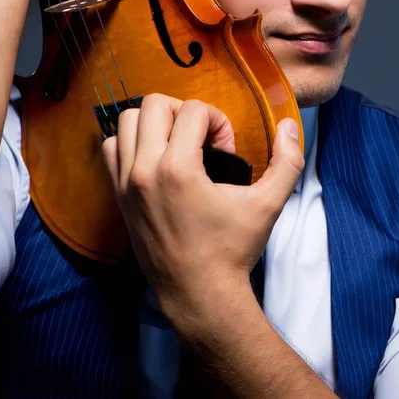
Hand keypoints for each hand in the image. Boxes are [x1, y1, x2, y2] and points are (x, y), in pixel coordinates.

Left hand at [101, 94, 303, 324]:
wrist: (200, 294)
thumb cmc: (232, 249)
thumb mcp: (268, 205)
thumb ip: (287, 162)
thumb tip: (288, 126)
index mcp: (178, 169)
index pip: (192, 110)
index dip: (218, 122)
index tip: (226, 151)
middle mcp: (144, 171)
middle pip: (154, 104)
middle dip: (184, 112)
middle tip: (202, 138)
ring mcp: (125, 184)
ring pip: (125, 121)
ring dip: (155, 123)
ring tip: (178, 143)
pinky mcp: (118, 197)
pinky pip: (111, 149)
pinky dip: (130, 142)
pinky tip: (156, 159)